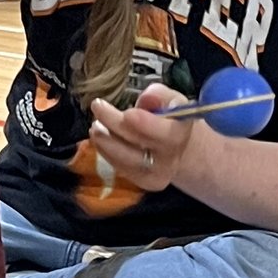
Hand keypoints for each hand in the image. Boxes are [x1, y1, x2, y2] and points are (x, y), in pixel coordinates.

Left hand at [89, 81, 199, 196]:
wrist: (177, 148)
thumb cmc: (171, 119)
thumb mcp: (171, 100)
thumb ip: (160, 95)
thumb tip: (148, 97)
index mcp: (181, 134)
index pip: (166, 134)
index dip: (146, 124)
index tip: (127, 113)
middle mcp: (171, 158)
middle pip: (139, 144)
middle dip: (114, 123)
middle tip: (97, 106)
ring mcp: (157, 174)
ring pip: (124, 159)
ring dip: (105, 139)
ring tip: (96, 125)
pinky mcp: (142, 181)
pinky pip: (119, 166)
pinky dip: (106, 150)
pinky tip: (101, 138)